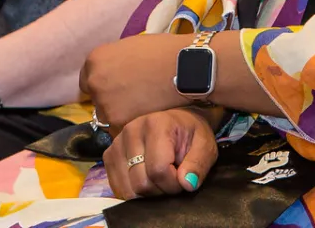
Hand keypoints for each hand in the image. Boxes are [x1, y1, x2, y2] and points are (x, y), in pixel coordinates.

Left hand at [81, 34, 191, 131]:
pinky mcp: (118, 123)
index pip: (87, 81)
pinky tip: (146, 116)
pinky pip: (120, 130)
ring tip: (143, 108)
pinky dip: (131, 126)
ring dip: (121, 115)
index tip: (117, 87)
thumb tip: (111, 74)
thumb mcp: (129, 47)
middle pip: (97, 99)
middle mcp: (95, 83)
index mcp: (95, 60)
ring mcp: (105, 104)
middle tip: (133, 98)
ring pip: (108, 117)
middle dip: (111, 100)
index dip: (104, 84)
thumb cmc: (163, 52)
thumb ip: (114, 62)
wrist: (185, 68)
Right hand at [105, 107, 219, 199]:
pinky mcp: (109, 155)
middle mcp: (131, 131)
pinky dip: (132, 191)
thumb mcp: (205, 147)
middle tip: (171, 179)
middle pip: (141, 182)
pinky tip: (145, 179)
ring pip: (127, 188)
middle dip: (160, 190)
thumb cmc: (191, 134)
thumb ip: (198, 164)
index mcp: (156, 125)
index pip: (158, 170)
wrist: (177, 122)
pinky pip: (117, 187)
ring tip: (159, 178)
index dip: (173, 185)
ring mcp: (117, 143)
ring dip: (146, 193)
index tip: (183, 179)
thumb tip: (186, 183)